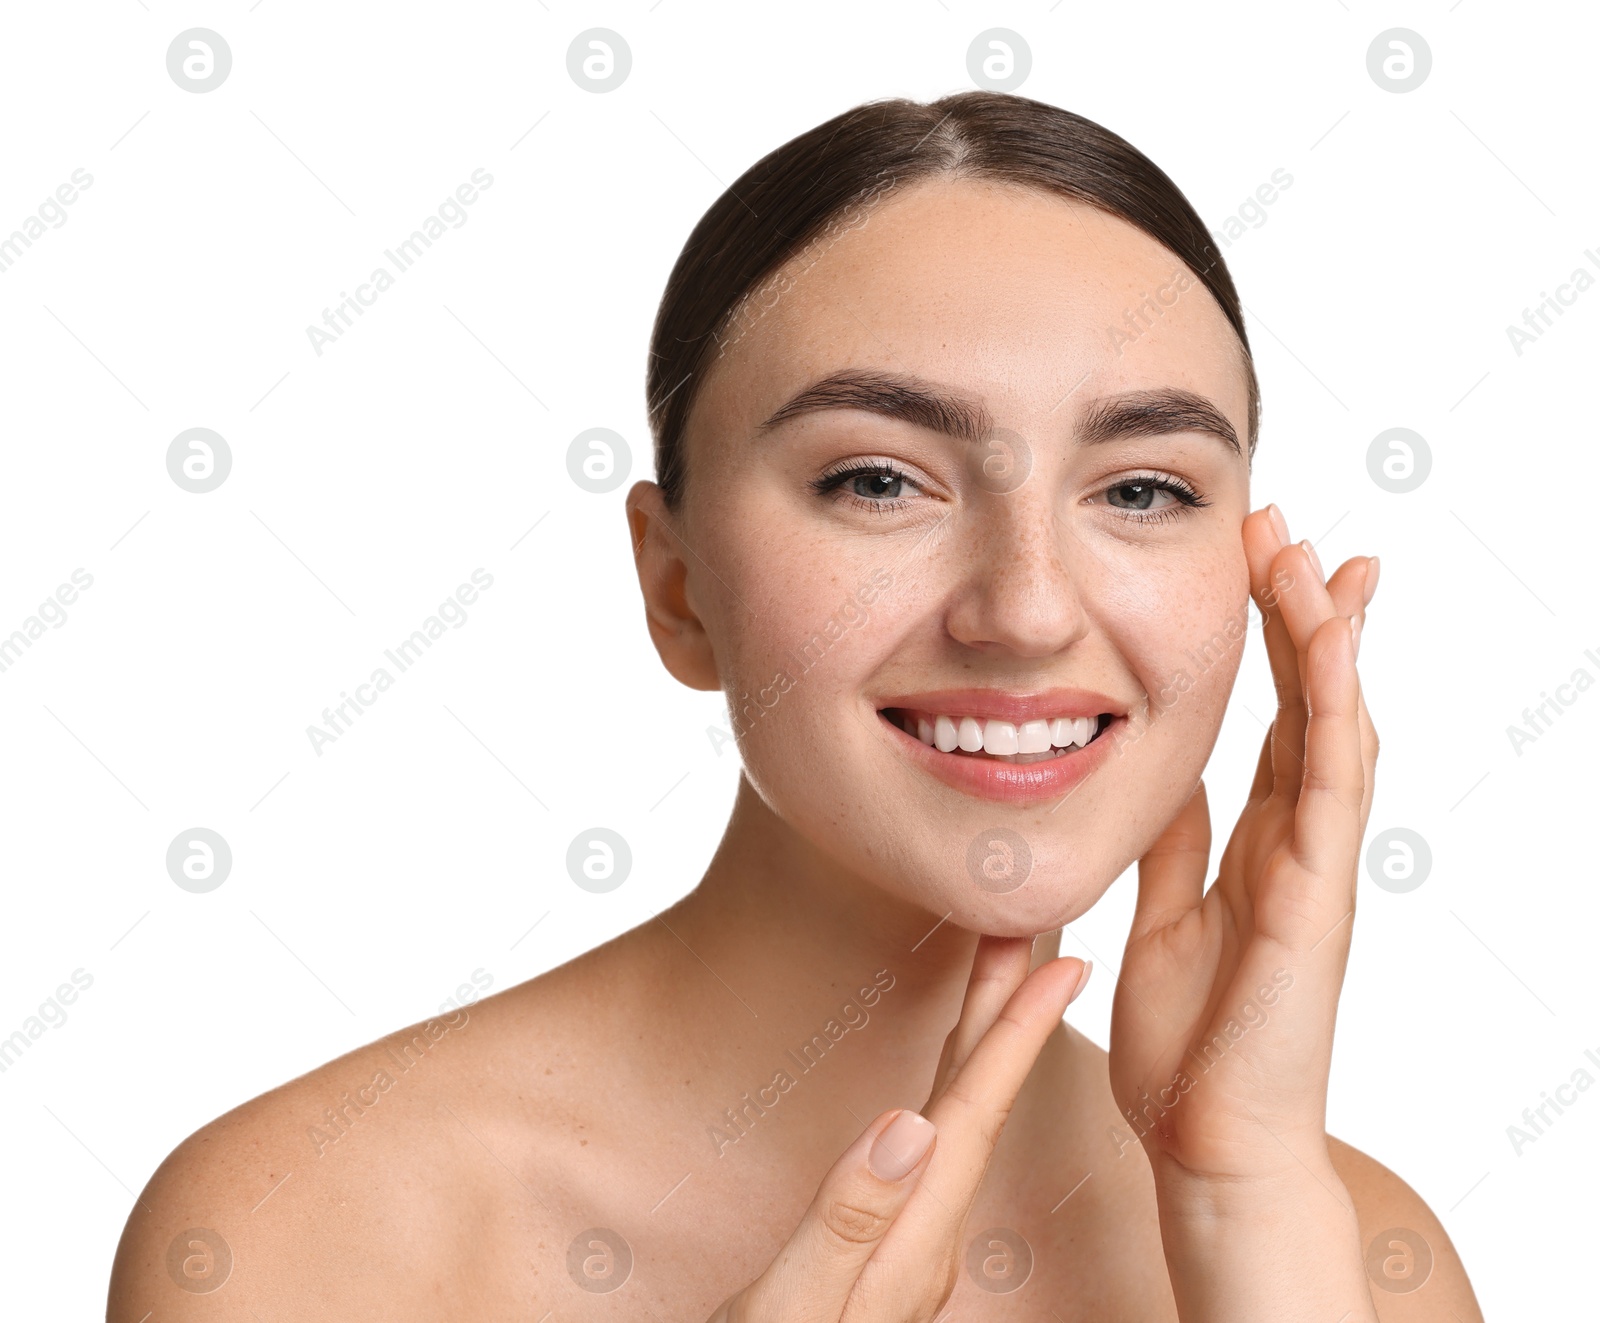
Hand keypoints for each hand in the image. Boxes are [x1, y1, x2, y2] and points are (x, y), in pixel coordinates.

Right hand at [706, 936, 1091, 1321]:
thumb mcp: (786, 1314)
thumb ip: (846, 1226)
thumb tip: (910, 1125)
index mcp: (909, 1246)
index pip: (972, 1117)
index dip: (1015, 1032)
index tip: (1061, 962)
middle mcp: (921, 1245)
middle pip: (974, 1107)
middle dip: (1005, 1013)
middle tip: (1032, 931)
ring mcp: (904, 1255)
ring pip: (956, 1126)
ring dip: (980, 1045)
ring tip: (997, 978)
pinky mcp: (879, 1257)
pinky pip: (929, 1155)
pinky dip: (946, 1096)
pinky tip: (944, 1085)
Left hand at [1107, 504, 1379, 1187]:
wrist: (1206, 1144)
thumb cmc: (1188, 1047)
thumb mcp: (1163, 916)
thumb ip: (1174, 848)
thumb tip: (1168, 779)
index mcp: (1258, 846)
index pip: (1274, 721)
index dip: (1270, 644)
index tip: (1258, 566)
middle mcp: (1297, 844)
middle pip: (1312, 706)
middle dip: (1305, 617)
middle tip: (1291, 531)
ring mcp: (1316, 867)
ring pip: (1334, 729)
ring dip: (1326, 640)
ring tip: (1315, 555)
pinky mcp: (1317, 897)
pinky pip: (1332, 786)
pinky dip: (1334, 709)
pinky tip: (1331, 645)